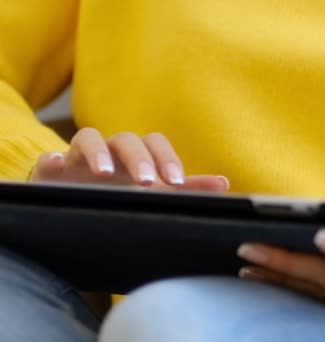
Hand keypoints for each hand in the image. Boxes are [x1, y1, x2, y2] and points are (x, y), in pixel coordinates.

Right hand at [30, 128, 228, 191]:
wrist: (76, 204)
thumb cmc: (121, 196)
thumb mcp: (154, 194)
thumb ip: (188, 189)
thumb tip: (224, 184)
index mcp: (137, 156)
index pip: (155, 144)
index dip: (166, 158)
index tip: (176, 182)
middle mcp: (111, 151)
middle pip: (127, 139)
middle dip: (139, 158)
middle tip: (148, 183)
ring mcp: (79, 158)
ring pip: (88, 139)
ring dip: (97, 152)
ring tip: (103, 173)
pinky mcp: (50, 171)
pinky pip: (47, 160)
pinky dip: (51, 160)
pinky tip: (55, 164)